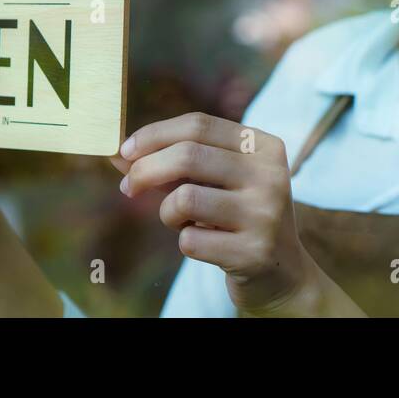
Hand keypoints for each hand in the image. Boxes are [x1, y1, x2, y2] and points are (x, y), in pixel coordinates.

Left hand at [115, 112, 347, 315]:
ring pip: (184, 198)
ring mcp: (265, 214)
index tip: (124, 151)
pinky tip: (205, 244)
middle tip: (129, 188)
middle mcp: (270, 175)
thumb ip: (172, 162)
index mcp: (264, 146)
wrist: (282, 273)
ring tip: (180, 221)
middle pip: (188, 155)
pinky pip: (191, 240)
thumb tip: (116, 153)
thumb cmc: (237, 216)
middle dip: (145, 170)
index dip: (154, 134)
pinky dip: (185, 242)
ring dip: (167, 212)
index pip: (199, 124)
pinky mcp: (254, 252)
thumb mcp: (216, 181)